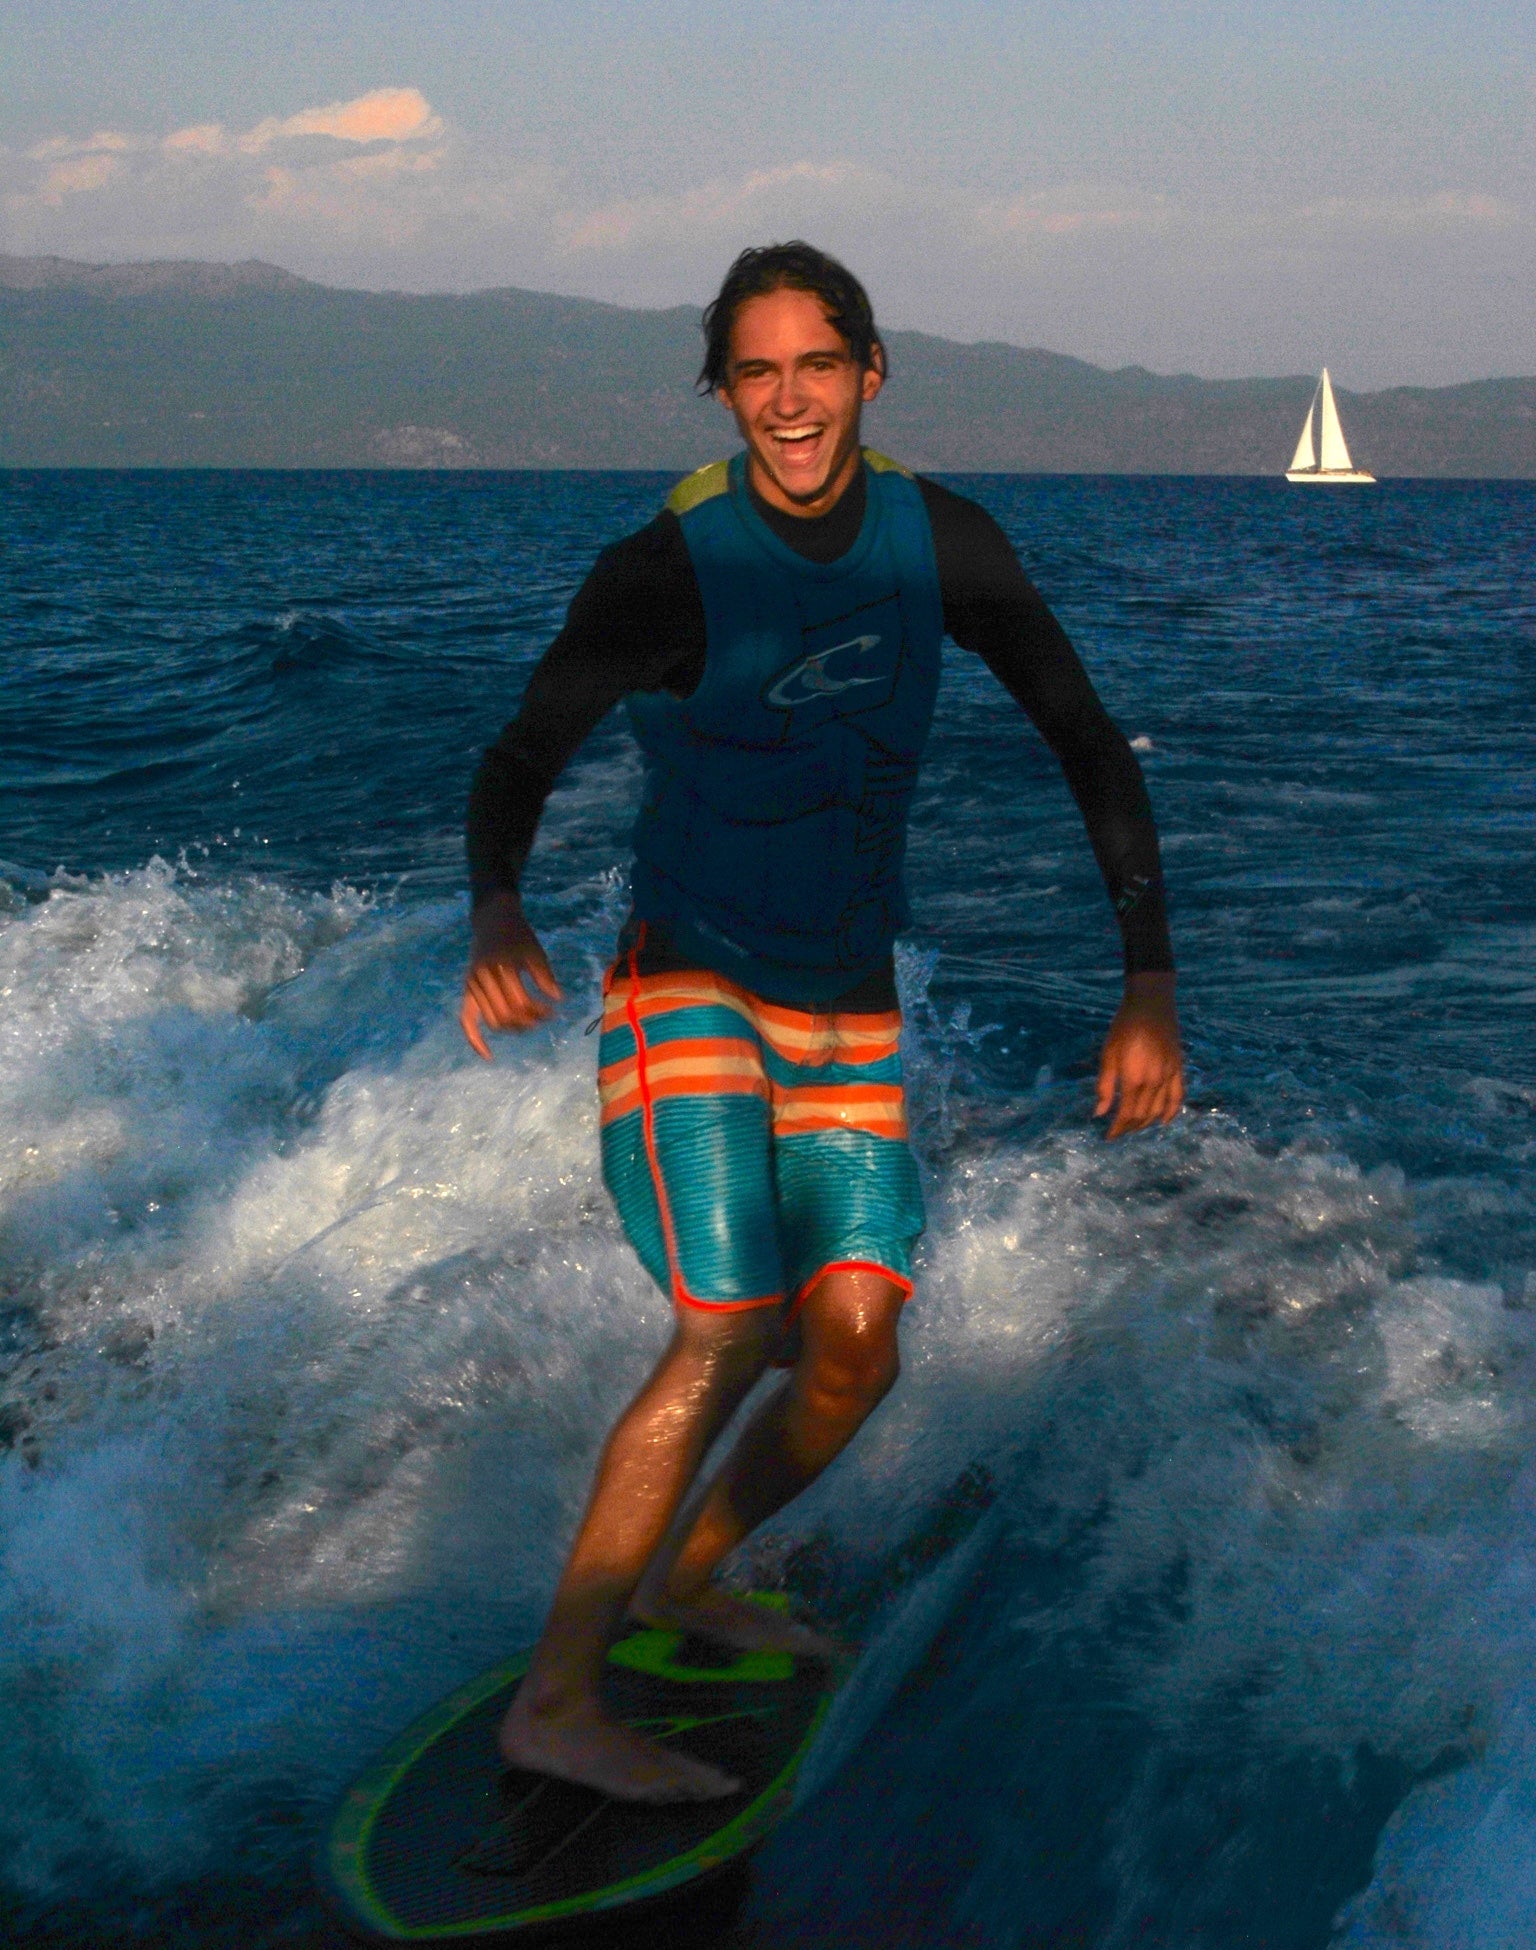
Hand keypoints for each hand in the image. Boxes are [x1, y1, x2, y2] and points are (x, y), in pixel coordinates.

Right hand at [459, 890, 562, 1058]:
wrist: (493, 920)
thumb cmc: (518, 935)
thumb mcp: (535, 952)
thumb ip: (545, 976)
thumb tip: (557, 999)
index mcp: (501, 968)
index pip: (520, 1003)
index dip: (538, 1011)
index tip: (553, 1010)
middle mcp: (483, 979)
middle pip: (508, 1015)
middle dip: (529, 1021)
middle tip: (545, 1016)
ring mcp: (472, 986)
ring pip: (494, 1021)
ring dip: (513, 1028)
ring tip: (530, 1023)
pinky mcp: (467, 990)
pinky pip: (466, 1020)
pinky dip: (475, 1040)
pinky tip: (489, 1055)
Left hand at [1095, 971, 1184, 1138]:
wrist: (1151, 1005)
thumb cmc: (1123, 1028)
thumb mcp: (1108, 1055)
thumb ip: (1105, 1086)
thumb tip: (1100, 1113)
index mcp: (1134, 1079)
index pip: (1127, 1114)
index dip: (1117, 1129)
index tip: (1108, 1136)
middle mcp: (1155, 1082)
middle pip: (1143, 1115)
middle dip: (1129, 1127)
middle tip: (1118, 1131)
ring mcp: (1169, 1076)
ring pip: (1160, 1110)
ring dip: (1147, 1123)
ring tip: (1134, 1126)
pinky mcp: (1179, 1069)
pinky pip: (1178, 1097)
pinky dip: (1172, 1112)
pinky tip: (1164, 1121)